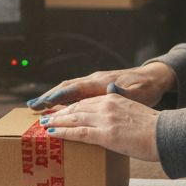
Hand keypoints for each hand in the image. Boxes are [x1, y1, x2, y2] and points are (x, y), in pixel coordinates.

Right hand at [26, 62, 175, 110]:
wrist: (154, 79)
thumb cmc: (147, 88)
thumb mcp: (140, 92)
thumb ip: (125, 91)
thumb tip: (111, 87)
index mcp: (102, 82)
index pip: (76, 88)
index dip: (59, 96)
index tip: (44, 102)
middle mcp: (95, 80)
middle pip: (67, 87)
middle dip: (49, 96)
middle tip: (32, 106)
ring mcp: (95, 83)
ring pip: (69, 89)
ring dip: (53, 97)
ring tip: (37, 106)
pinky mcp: (97, 88)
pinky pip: (75, 92)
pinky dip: (63, 98)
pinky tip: (56, 106)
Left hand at [38, 95, 160, 161]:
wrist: (167, 133)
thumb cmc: (156, 127)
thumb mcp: (136, 110)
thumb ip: (121, 107)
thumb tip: (114, 102)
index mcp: (115, 98)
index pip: (87, 100)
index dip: (72, 106)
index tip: (61, 110)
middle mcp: (107, 104)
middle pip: (77, 107)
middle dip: (60, 112)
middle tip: (46, 116)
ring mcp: (105, 119)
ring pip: (73, 118)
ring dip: (56, 121)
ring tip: (44, 125)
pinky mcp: (105, 134)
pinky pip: (78, 133)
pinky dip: (63, 132)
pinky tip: (52, 134)